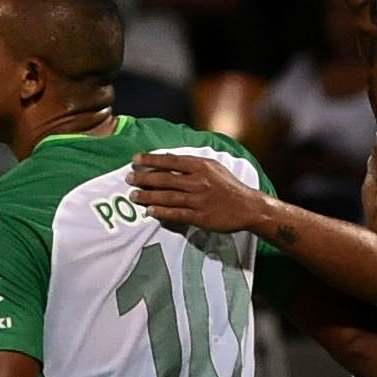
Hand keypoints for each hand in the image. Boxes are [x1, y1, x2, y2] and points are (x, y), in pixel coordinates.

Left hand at [129, 152, 271, 235]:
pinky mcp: (200, 217)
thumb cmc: (228, 186)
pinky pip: (177, 214)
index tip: (136, 159)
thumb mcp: (213, 167)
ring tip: (133, 195)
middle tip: (128, 179)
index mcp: (201, 166)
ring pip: (168, 196)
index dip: (151, 159)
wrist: (248, 206)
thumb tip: (168, 160)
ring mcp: (199, 200)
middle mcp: (198, 181)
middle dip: (144, 178)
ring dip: (148, 196)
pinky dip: (162, 212)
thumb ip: (192, 164)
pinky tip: (149, 211)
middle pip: (166, 178)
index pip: (171, 160)